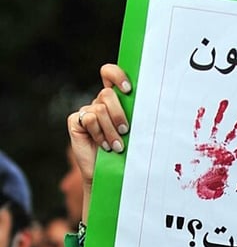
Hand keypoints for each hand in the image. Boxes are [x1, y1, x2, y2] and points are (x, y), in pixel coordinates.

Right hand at [67, 64, 131, 197]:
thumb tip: (151, 104)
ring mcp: (86, 111)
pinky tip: (104, 146)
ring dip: (111, 131)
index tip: (128, 89)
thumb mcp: (134, 131)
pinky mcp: (76, 121)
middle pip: (107, 94)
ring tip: (117, 146)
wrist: (110, 173)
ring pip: (100, 110)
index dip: (116, 75)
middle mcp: (99, 103)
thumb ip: (135, 115)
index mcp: (115, 100)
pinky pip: (89, 120)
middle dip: (118, 114)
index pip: (109, 73)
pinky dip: (99, 134)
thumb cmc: (126, 153)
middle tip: (125, 131)